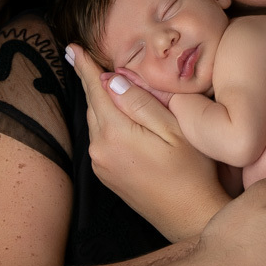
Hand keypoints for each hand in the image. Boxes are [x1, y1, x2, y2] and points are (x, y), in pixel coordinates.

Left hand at [67, 44, 222, 239]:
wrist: (191, 217)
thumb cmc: (192, 171)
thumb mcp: (175, 130)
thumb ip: (142, 103)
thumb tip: (114, 80)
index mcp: (115, 134)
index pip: (96, 91)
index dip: (86, 67)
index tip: (73, 48)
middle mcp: (100, 150)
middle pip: (94, 105)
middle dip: (96, 83)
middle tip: (95, 60)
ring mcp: (101, 165)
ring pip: (98, 121)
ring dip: (104, 104)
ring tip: (116, 87)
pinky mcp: (107, 175)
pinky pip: (102, 138)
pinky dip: (109, 123)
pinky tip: (124, 118)